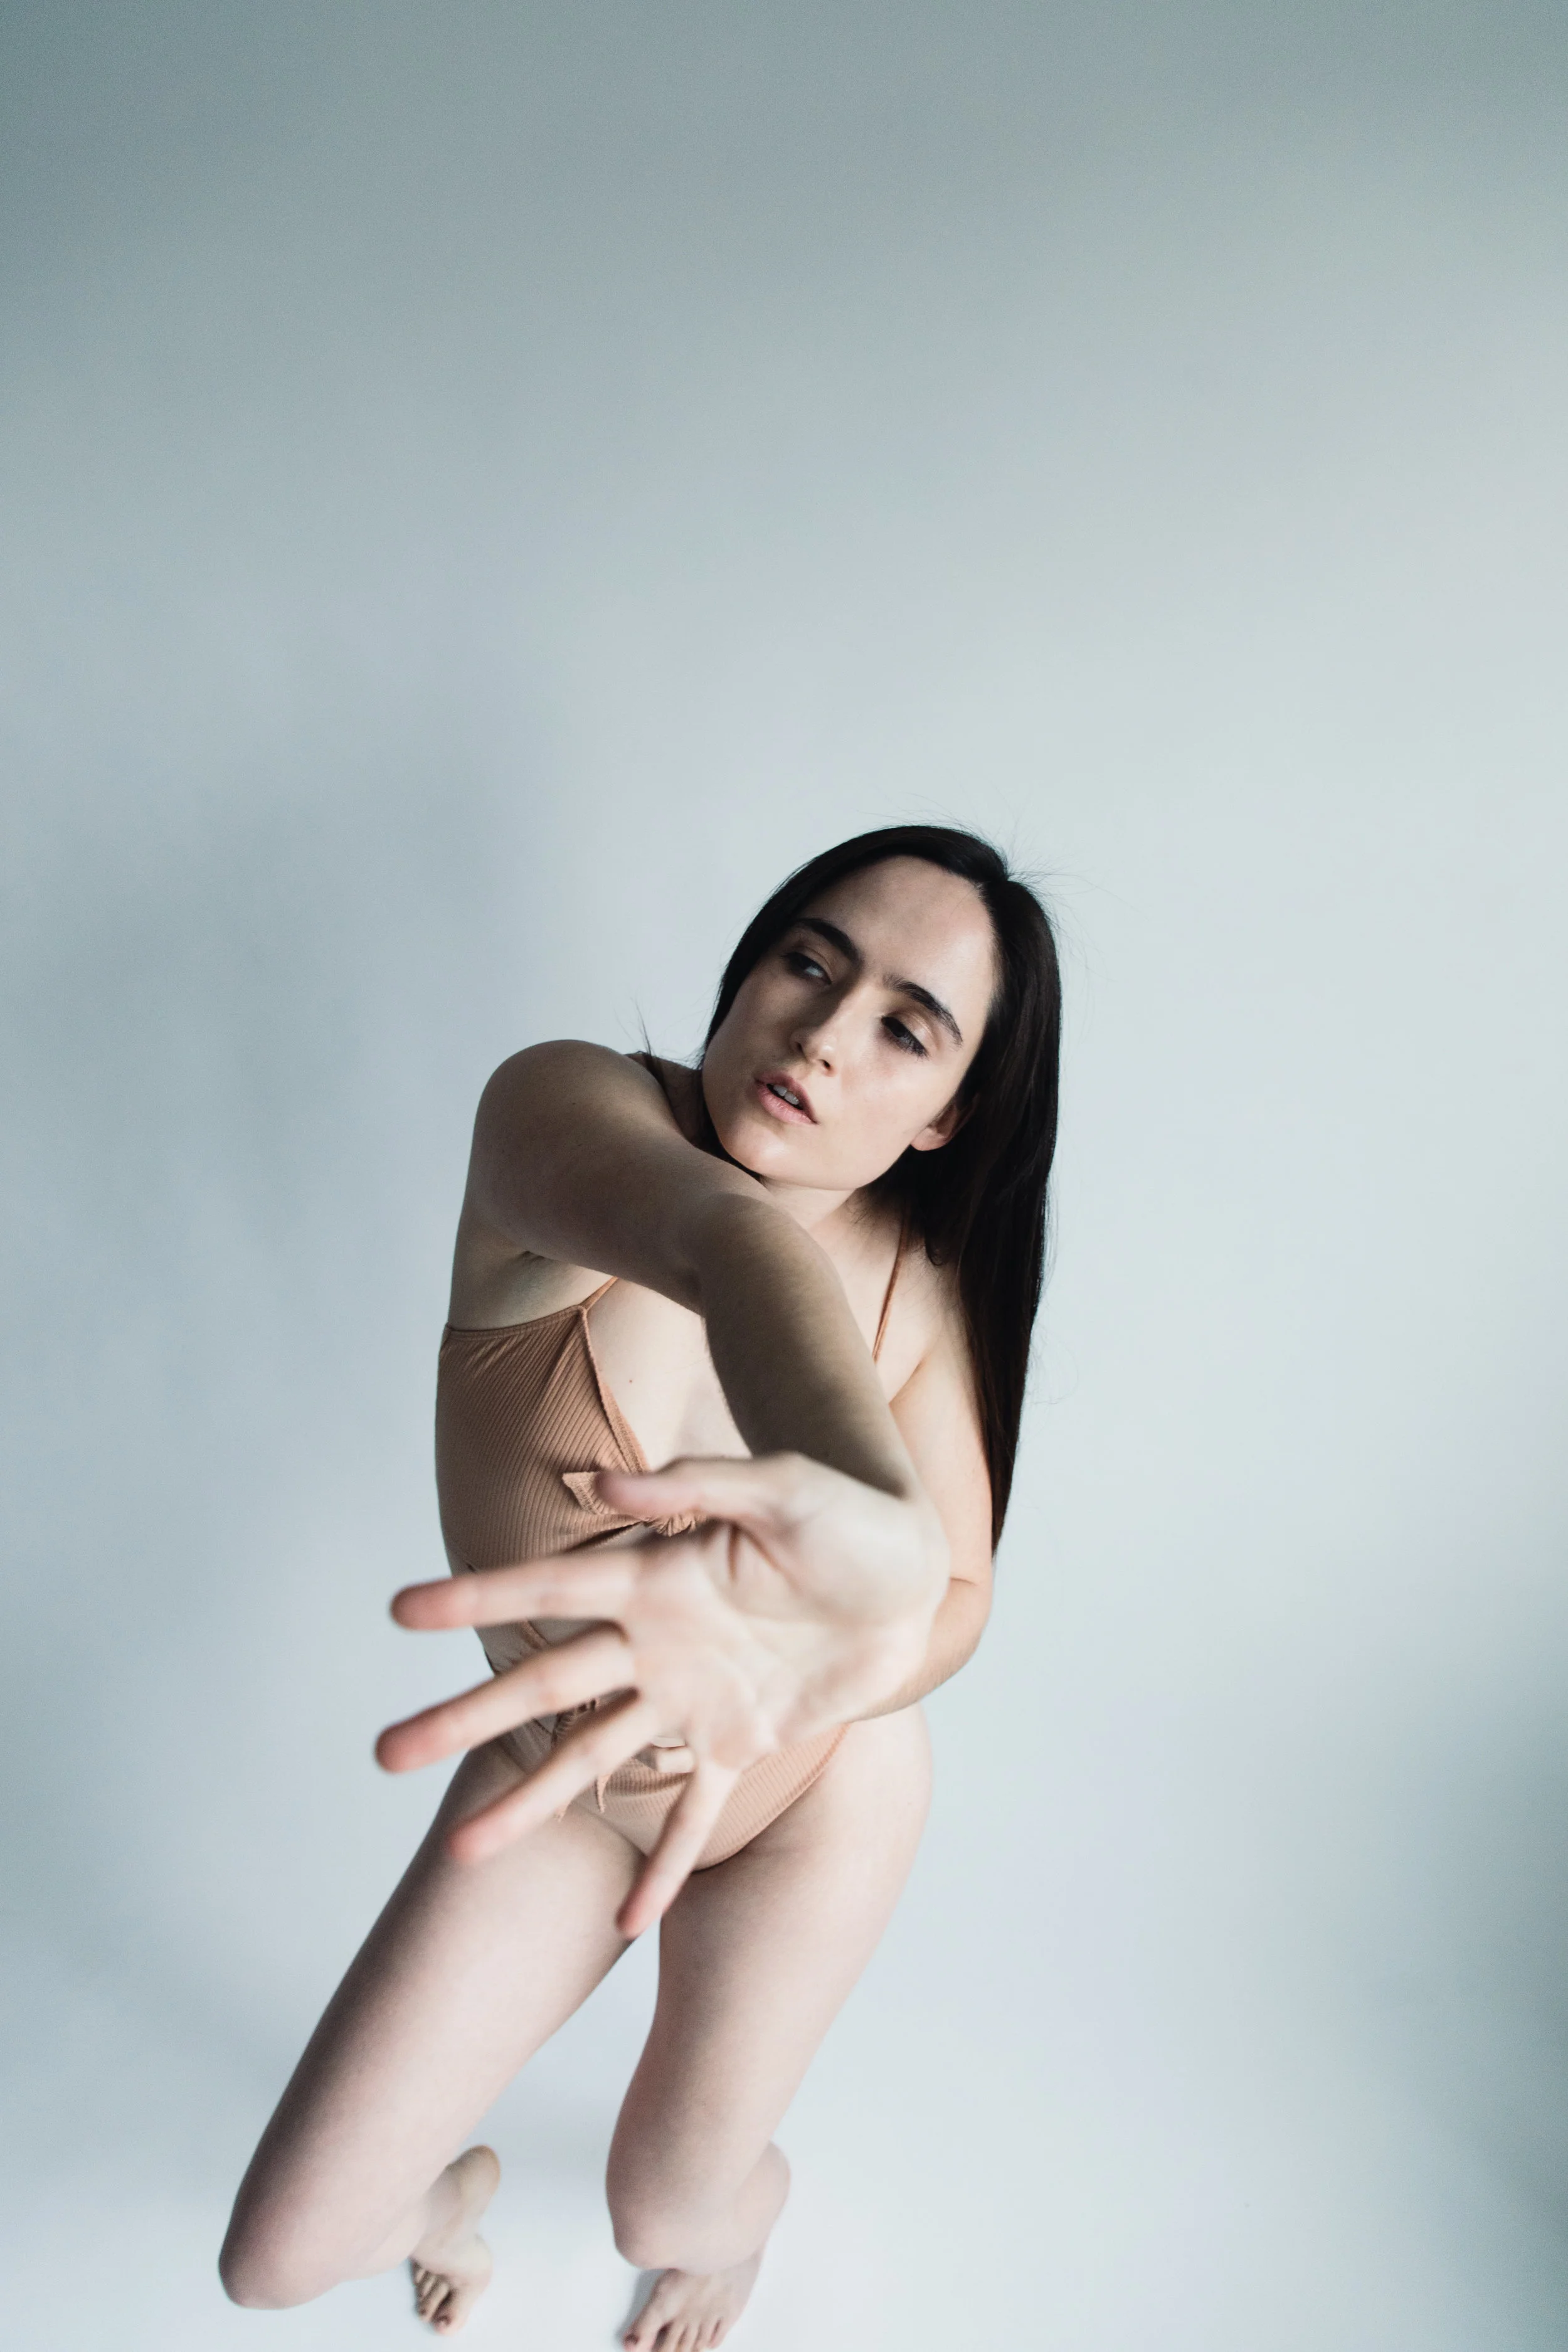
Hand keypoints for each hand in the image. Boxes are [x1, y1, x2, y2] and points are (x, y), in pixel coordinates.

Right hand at [377, 1452, 946, 1932]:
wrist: (914, 1574)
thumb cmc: (850, 1514)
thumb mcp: (785, 1487)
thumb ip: (697, 1486)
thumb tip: (601, 1478)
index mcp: (657, 1574)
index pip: (551, 1589)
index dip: (477, 1599)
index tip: (398, 1609)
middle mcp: (657, 1642)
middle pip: (546, 1687)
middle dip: (466, 1720)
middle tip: (384, 1753)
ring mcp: (694, 1699)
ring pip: (594, 1760)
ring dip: (530, 1804)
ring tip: (461, 1850)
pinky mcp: (743, 1743)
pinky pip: (694, 1816)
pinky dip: (664, 1867)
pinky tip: (624, 1923)